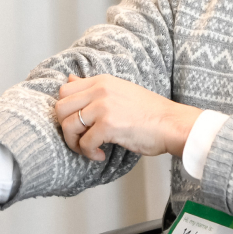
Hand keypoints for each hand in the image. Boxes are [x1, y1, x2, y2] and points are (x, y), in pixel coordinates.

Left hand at [54, 74, 200, 161]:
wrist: (172, 123)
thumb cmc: (149, 112)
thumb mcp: (119, 90)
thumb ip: (93, 87)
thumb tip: (69, 78)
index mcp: (102, 81)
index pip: (64, 91)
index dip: (65, 111)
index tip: (77, 123)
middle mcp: (100, 90)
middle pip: (60, 108)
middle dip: (65, 128)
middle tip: (79, 138)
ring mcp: (103, 107)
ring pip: (68, 126)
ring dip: (75, 143)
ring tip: (89, 149)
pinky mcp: (109, 126)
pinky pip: (84, 143)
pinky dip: (89, 153)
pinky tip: (100, 155)